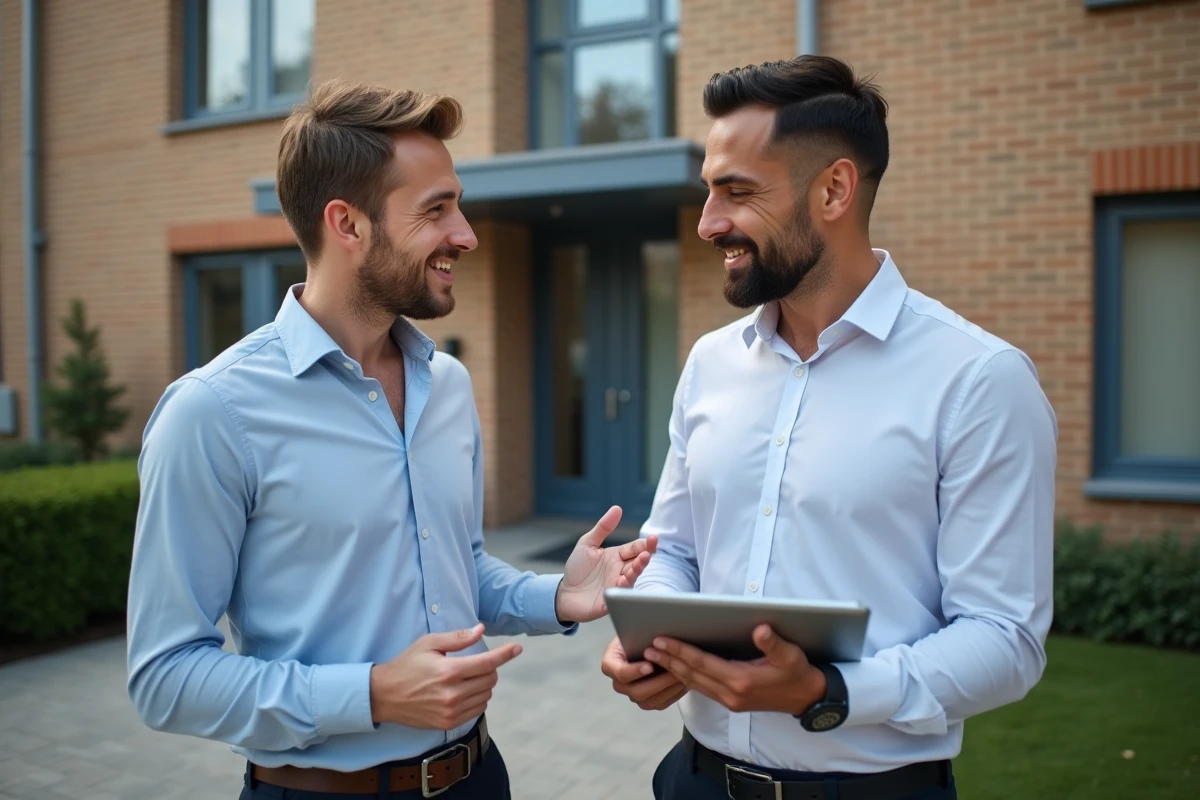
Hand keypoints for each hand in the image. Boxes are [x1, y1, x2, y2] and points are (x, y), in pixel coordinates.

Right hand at [369, 624, 521, 729]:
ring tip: (467, 677)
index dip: (505, 654)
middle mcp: (453, 693)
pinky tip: (465, 691)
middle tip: (476, 662)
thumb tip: (480, 630)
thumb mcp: (429, 644)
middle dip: (490, 668)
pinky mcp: (449, 723)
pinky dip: (478, 698)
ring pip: (486, 695)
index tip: (518, 648)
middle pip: (490, 679)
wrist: (385, 695)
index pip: (487, 663)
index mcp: (449, 671)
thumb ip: (457, 638)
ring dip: (484, 684)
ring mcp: (451, 711)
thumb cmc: (407, 665)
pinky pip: (478, 710)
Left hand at [554, 506, 657, 623]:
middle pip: (636, 564)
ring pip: (630, 579)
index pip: (633, 549)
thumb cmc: (577, 568)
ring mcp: (615, 587)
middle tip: (648, 552)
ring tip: (639, 563)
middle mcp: (619, 572)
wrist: (564, 593)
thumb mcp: (588, 543)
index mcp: (616, 557)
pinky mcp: (609, 602)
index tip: (653, 539)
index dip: (644, 544)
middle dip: (644, 558)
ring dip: (636, 572)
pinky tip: (622, 584)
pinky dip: (620, 592)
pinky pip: (618, 597)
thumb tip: (617, 508)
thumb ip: (603, 527)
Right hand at [600, 635, 687, 710]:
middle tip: (674, 672)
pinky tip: (683, 684)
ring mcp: (631, 694)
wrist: (647, 644)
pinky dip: (672, 695)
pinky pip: (659, 704)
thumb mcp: (635, 630)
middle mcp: (618, 683)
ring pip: (648, 701)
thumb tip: (652, 635)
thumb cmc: (639, 635)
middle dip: (657, 682)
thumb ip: (638, 634)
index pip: (620, 672)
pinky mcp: (646, 701)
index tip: (650, 665)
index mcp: (610, 664)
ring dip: (667, 689)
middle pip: (635, 691)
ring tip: (682, 677)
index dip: (634, 671)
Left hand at [644, 624, 826, 714]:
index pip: (702, 663)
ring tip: (654, 656)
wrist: (807, 699)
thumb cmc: (798, 673)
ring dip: (673, 670)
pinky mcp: (731, 702)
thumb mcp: (791, 655)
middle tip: (648, 646)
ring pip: (694, 684)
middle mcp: (731, 694)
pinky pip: (702, 689)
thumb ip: (774, 643)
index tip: (660, 640)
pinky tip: (676, 668)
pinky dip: (686, 678)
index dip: (680, 651)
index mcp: (741, 681)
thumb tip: (760, 629)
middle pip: (692, 675)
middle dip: (669, 660)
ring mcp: (730, 701)